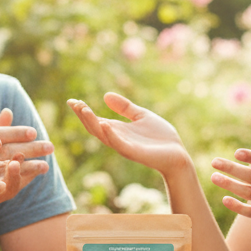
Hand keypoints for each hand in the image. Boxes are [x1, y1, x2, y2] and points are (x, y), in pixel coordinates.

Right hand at [67, 94, 191, 177]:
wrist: (178, 155)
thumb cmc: (161, 138)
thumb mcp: (142, 115)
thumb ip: (125, 107)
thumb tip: (105, 95)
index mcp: (118, 130)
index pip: (95, 120)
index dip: (83, 111)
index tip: (72, 101)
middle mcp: (117, 139)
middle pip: (94, 128)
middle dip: (83, 116)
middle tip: (74, 103)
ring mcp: (124, 146)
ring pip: (103, 135)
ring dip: (92, 123)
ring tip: (83, 109)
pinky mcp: (135, 152)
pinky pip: (119, 144)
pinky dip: (111, 135)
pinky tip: (105, 124)